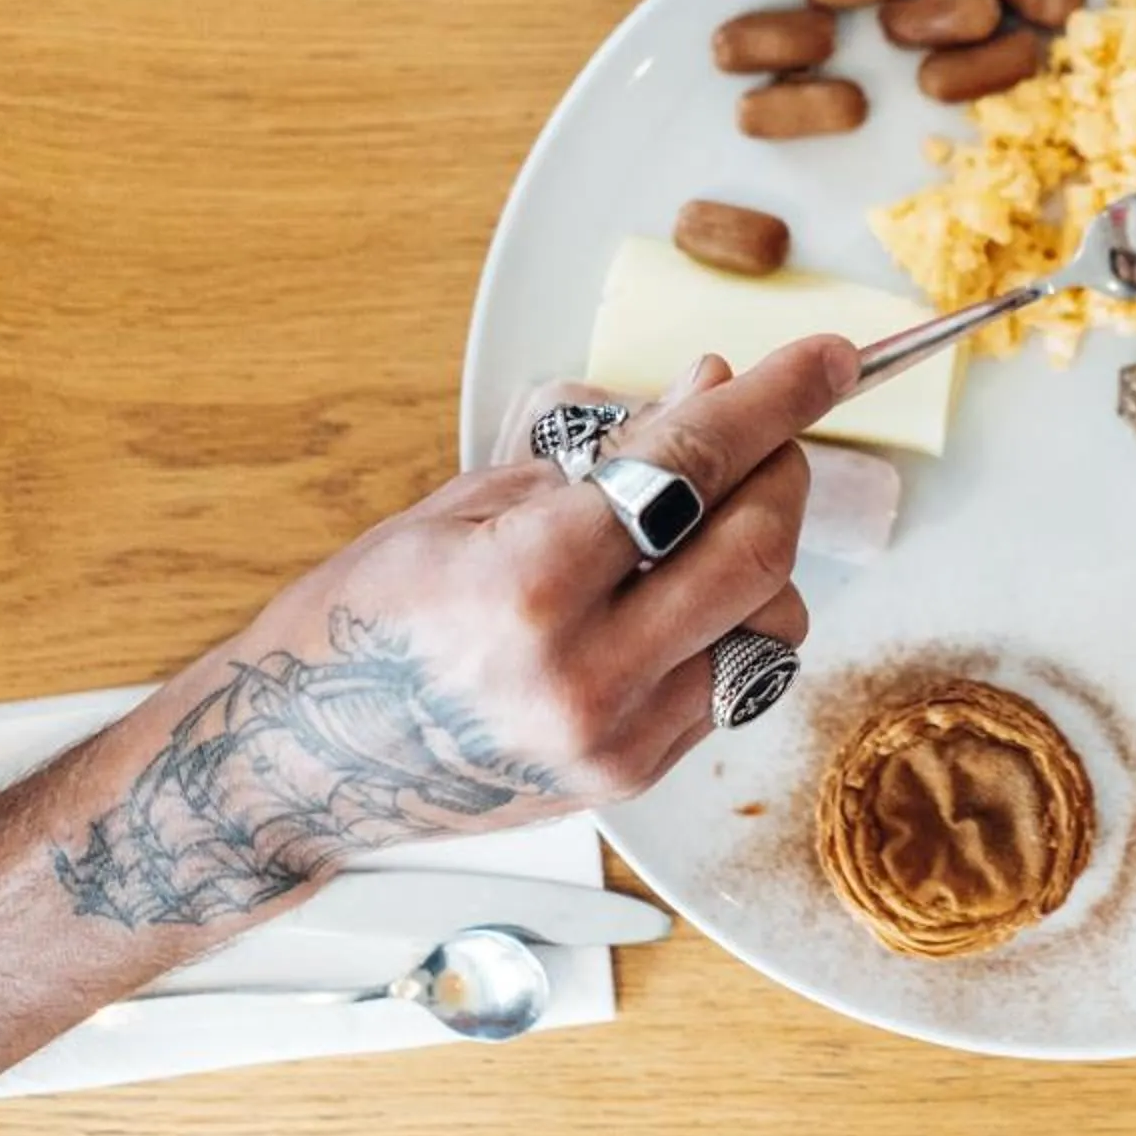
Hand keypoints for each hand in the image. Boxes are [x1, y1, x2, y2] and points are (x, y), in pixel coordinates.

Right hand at [53, 338, 855, 925]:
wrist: (304, 763)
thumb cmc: (368, 618)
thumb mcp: (470, 504)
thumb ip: (607, 452)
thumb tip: (712, 387)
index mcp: (528, 587)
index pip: (691, 468)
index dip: (775, 400)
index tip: (831, 356)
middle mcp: (584, 676)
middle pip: (759, 553)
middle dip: (781, 473)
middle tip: (766, 434)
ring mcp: (615, 741)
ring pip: (772, 626)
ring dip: (764, 557)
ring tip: (699, 525)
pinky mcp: (632, 780)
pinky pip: (739, 682)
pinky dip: (734, 621)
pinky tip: (680, 593)